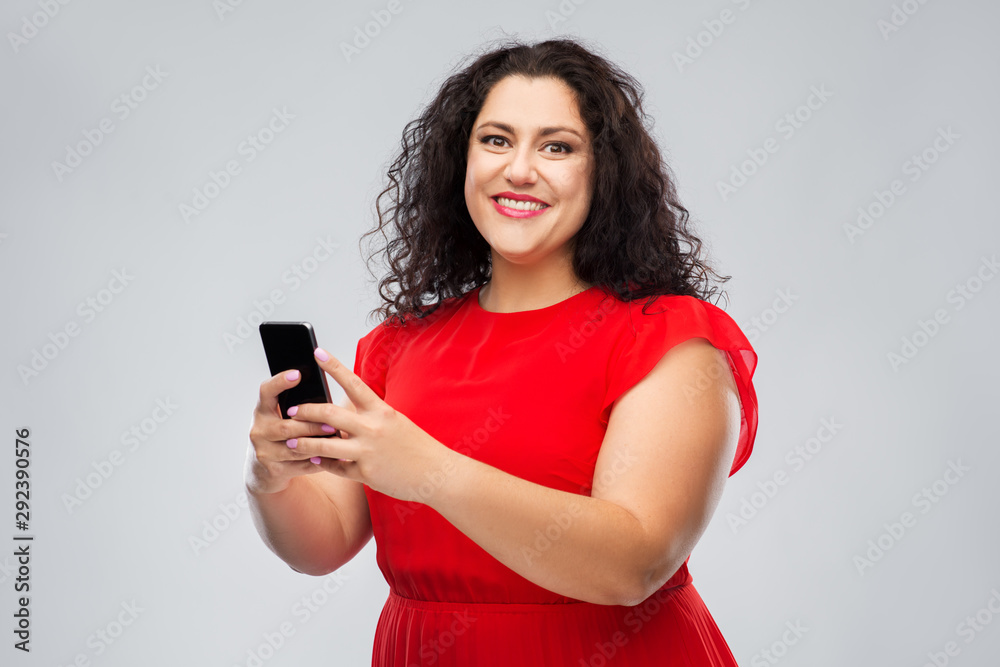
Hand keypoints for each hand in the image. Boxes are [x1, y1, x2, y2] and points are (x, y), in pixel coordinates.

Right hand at [245, 367, 352, 494]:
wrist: (265, 470)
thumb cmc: (281, 435)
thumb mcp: (281, 417)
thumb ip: (298, 406)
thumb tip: (325, 391)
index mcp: (262, 411)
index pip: (266, 391)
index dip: (280, 382)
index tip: (297, 374)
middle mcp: (259, 430)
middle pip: (287, 426)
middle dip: (311, 425)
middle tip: (332, 424)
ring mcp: (264, 452)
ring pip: (295, 448)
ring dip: (318, 445)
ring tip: (337, 440)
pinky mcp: (273, 470)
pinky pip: (300, 465)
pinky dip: (318, 461)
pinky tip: (333, 457)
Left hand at [285, 347, 455, 502]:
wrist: (436, 473)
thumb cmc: (416, 446)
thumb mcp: (395, 423)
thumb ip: (370, 417)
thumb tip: (342, 415)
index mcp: (381, 411)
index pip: (353, 383)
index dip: (334, 366)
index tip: (317, 352)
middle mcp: (373, 428)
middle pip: (329, 414)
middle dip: (306, 411)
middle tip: (290, 410)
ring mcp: (368, 451)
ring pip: (326, 445)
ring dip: (305, 444)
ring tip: (291, 442)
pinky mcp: (366, 473)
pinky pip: (337, 468)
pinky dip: (325, 466)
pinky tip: (315, 463)